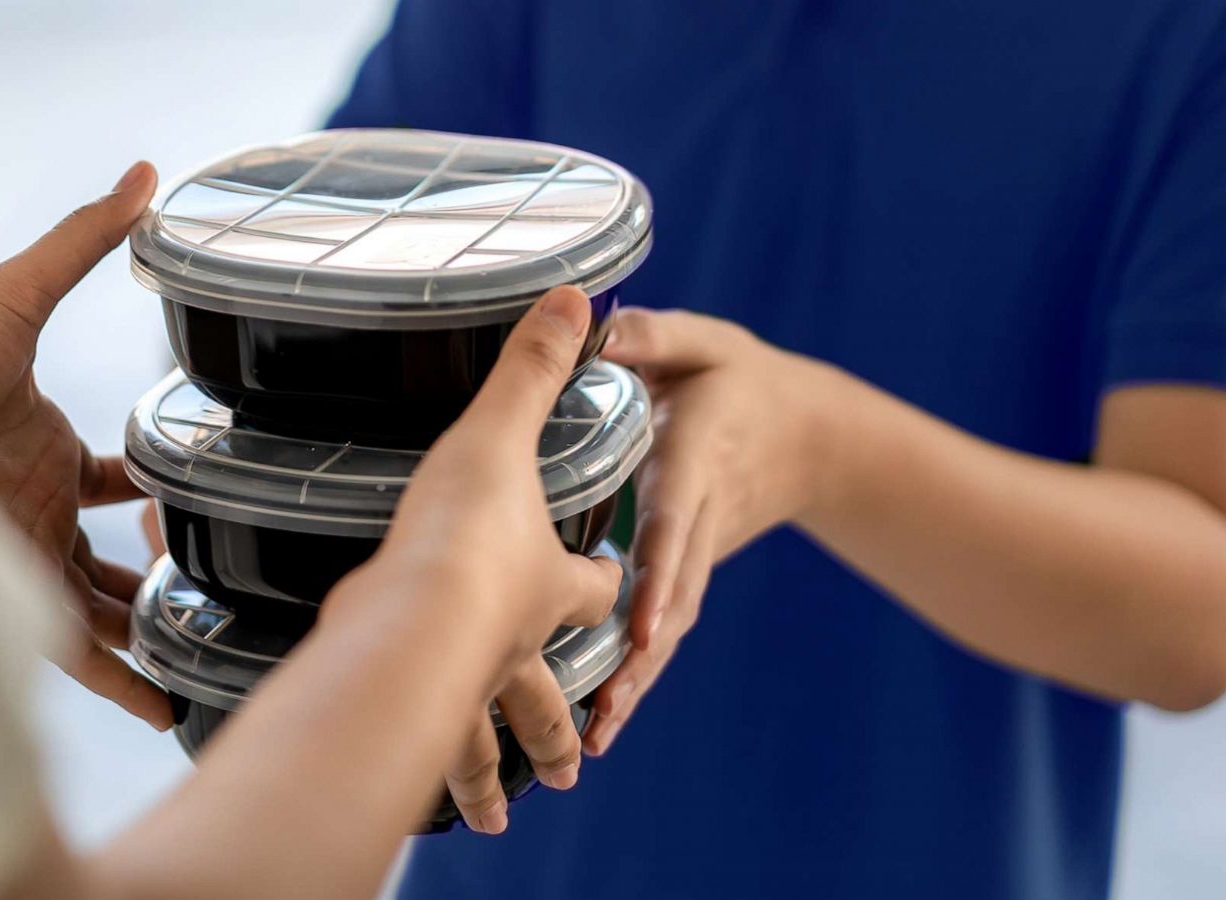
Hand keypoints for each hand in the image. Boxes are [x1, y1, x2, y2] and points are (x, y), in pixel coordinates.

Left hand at [0, 162, 172, 729]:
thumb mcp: (17, 296)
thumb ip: (82, 242)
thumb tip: (146, 176)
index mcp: (47, 452)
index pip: (111, 476)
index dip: (152, 478)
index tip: (202, 481)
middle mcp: (40, 515)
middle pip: (111, 552)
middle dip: (158, 565)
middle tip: (219, 572)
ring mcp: (31, 566)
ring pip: (108, 611)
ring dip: (154, 630)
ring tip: (215, 646)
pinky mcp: (19, 612)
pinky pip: (85, 661)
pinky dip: (127, 686)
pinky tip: (170, 704)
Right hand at [322, 286, 623, 832]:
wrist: (407, 619)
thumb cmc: (463, 534)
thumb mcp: (501, 432)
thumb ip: (533, 367)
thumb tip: (577, 296)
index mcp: (547, 582)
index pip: (595, 584)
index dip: (613, 584)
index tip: (619, 586)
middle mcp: (512, 645)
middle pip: (547, 693)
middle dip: (561, 724)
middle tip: (575, 764)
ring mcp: (461, 686)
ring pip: (485, 744)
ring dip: (494, 774)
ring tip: (498, 819)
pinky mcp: (405, 711)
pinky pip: (420, 751)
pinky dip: (425, 775)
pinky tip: (410, 791)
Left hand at [582, 308, 842, 753]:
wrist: (812, 435)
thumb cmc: (743, 381)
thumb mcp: (707, 341)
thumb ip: (658, 335)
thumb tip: (603, 329)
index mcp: (696, 460)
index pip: (675, 518)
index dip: (660, 570)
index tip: (640, 623)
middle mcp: (698, 517)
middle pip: (672, 591)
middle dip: (641, 650)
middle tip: (608, 705)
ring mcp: (699, 552)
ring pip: (670, 621)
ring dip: (639, 677)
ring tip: (600, 733)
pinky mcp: (691, 571)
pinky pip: (665, 624)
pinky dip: (641, 672)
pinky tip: (608, 720)